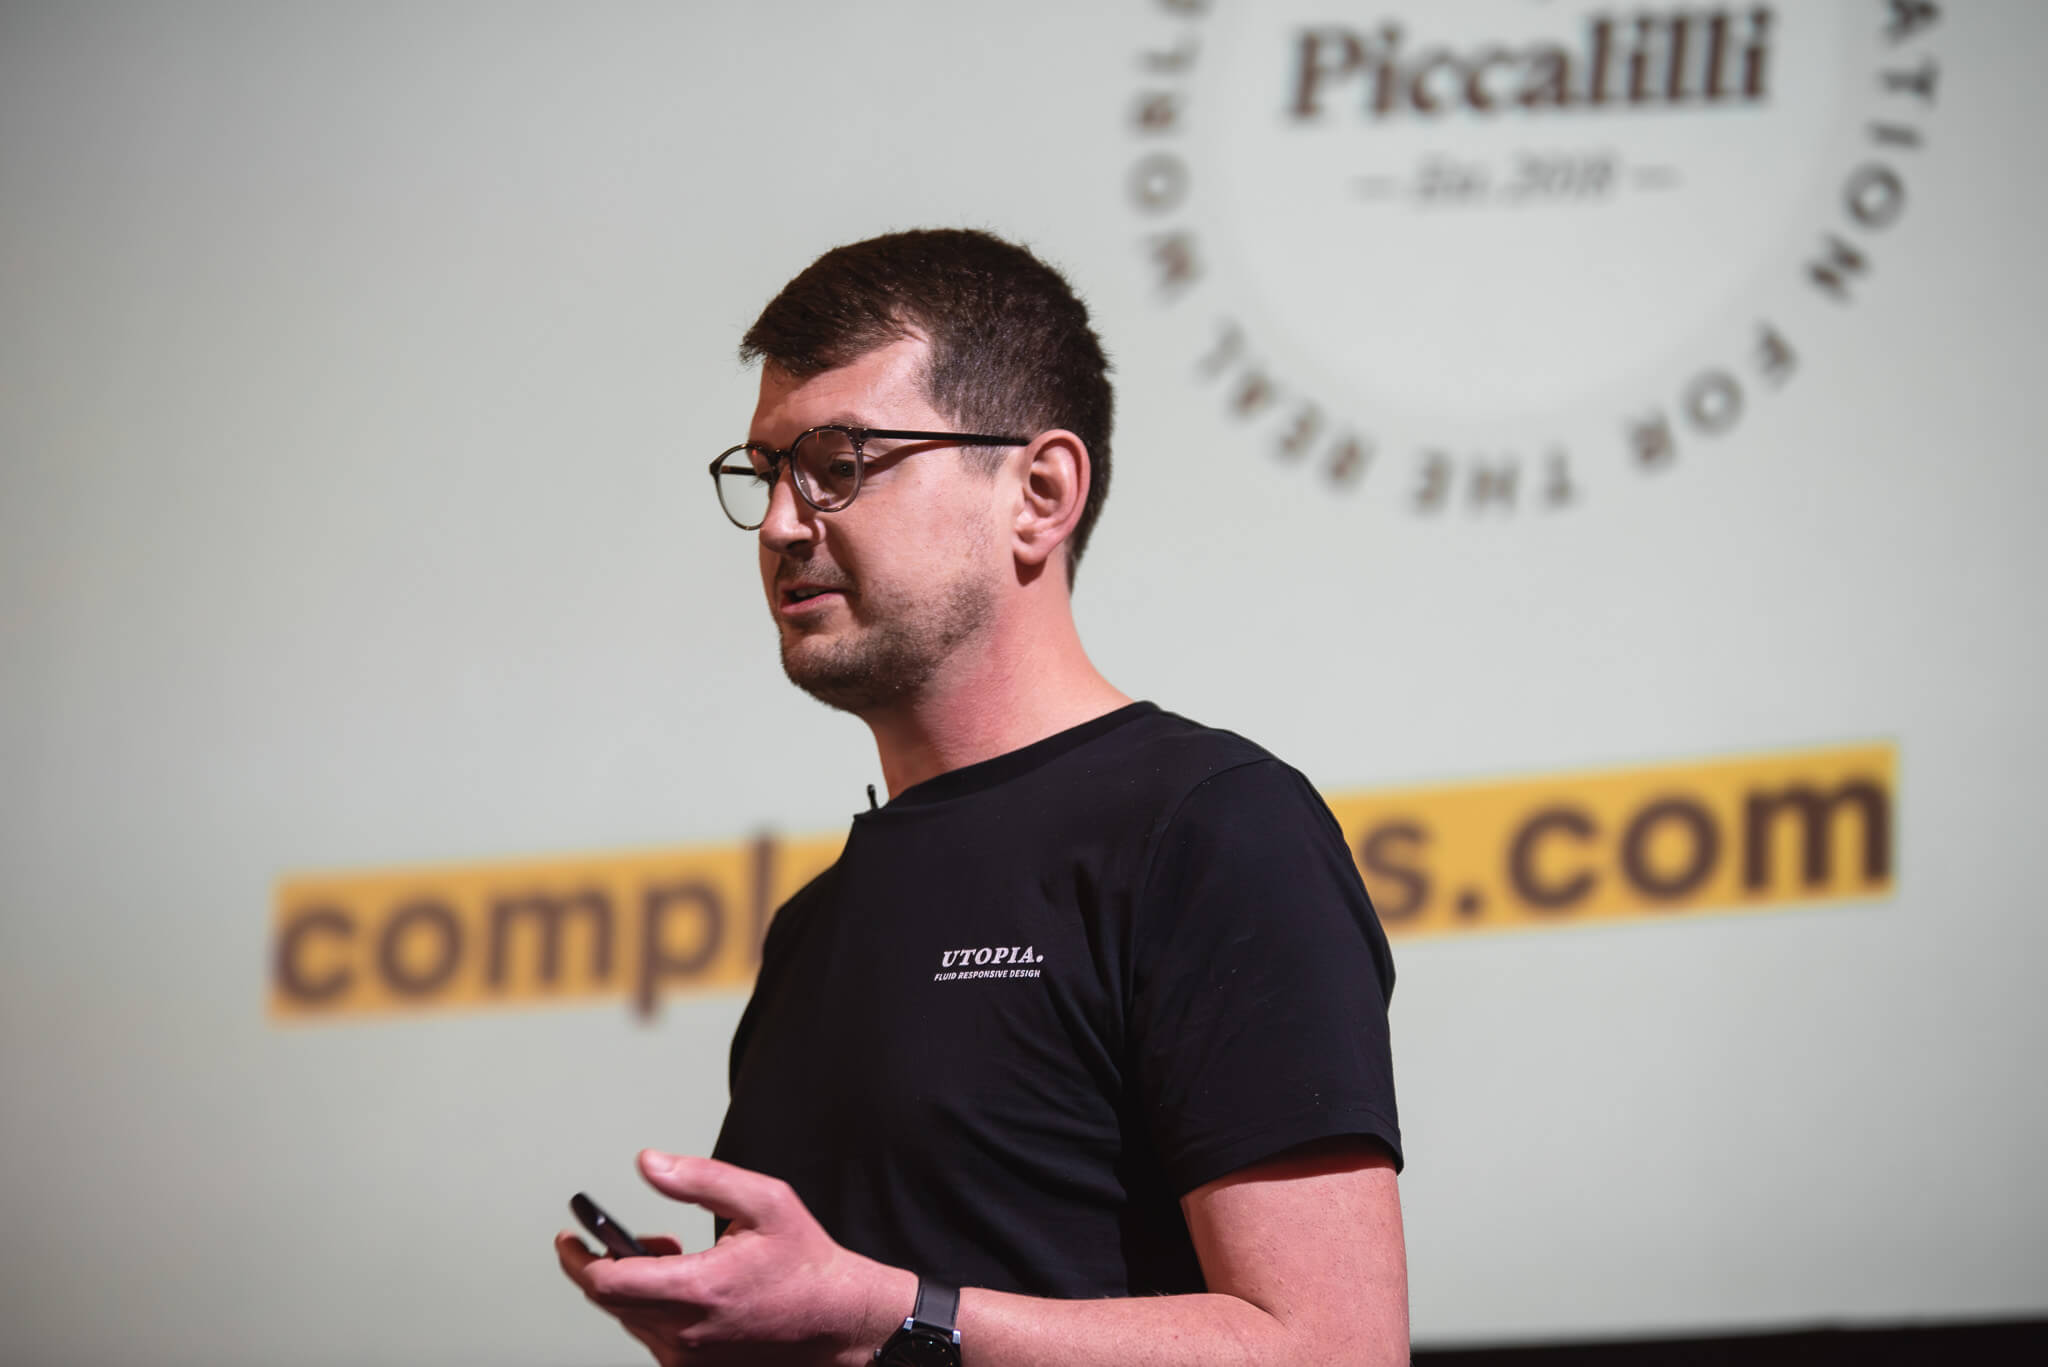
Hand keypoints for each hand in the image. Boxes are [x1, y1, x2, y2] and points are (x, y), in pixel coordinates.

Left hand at [556, 1150, 913, 1366]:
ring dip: (627, 1284)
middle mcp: (686, 1332)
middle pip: (608, 1302)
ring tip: (663, 1252)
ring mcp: (688, 1357)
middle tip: (597, 1237)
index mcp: (698, 1289)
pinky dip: (649, 1307)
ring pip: (627, 1319)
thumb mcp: (764, 1201)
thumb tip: (647, 1164)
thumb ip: (700, 1180)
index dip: (578, 1258)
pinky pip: (650, 1336)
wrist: (838, 1320)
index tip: (568, 1236)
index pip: (607, 1283)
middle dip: (594, 1265)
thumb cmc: (805, 1261)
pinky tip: (677, 1284)